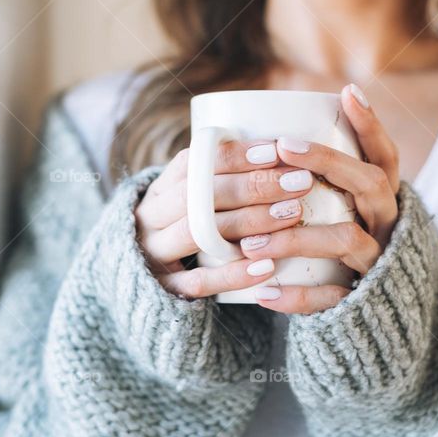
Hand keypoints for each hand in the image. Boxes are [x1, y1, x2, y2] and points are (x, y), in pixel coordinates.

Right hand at [135, 140, 313, 297]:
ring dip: (249, 221)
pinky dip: (233, 274)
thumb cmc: (185, 225)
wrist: (138, 275)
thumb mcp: (190, 198)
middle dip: (253, 186)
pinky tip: (267, 266)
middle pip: (200, 196)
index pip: (193, 162)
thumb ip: (222, 178)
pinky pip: (200, 281)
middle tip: (298, 181)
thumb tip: (284, 149)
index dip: (233, 155)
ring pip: (199, 232)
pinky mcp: (166, 288)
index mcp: (159, 188)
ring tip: (292, 213)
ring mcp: (156, 253)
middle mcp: (152, 217)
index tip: (274, 151)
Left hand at [240, 84, 399, 313]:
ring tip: (250, 242)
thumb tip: (272, 136)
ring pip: (347, 239)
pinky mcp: (362, 302)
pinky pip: (332, 297)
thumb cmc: (343, 248)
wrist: (377, 314)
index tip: (348, 92)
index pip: (385, 156)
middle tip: (283, 146)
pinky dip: (298, 297)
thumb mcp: (344, 210)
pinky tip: (264, 294)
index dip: (371, 125)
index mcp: (383, 200)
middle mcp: (387, 225)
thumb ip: (324, 182)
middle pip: (369, 185)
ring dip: (296, 236)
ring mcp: (377, 262)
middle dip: (329, 162)